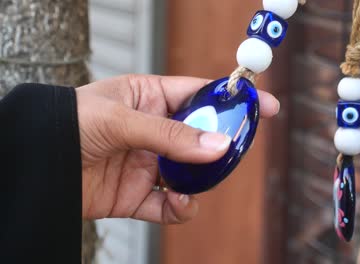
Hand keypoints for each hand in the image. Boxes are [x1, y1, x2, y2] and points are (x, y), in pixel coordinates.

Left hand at [76, 74, 279, 223]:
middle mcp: (154, 131)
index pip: (200, 95)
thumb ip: (171, 134)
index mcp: (150, 98)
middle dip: (221, 147)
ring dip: (201, 183)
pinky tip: (180, 204)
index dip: (232, 99)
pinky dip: (181, 209)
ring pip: (192, 175)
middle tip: (234, 153)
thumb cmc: (68, 123)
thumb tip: (219, 145)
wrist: (34, 166)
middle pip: (202, 138)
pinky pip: (170, 205)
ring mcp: (148, 164)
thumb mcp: (121, 119)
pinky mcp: (138, 195)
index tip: (263, 106)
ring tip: (196, 185)